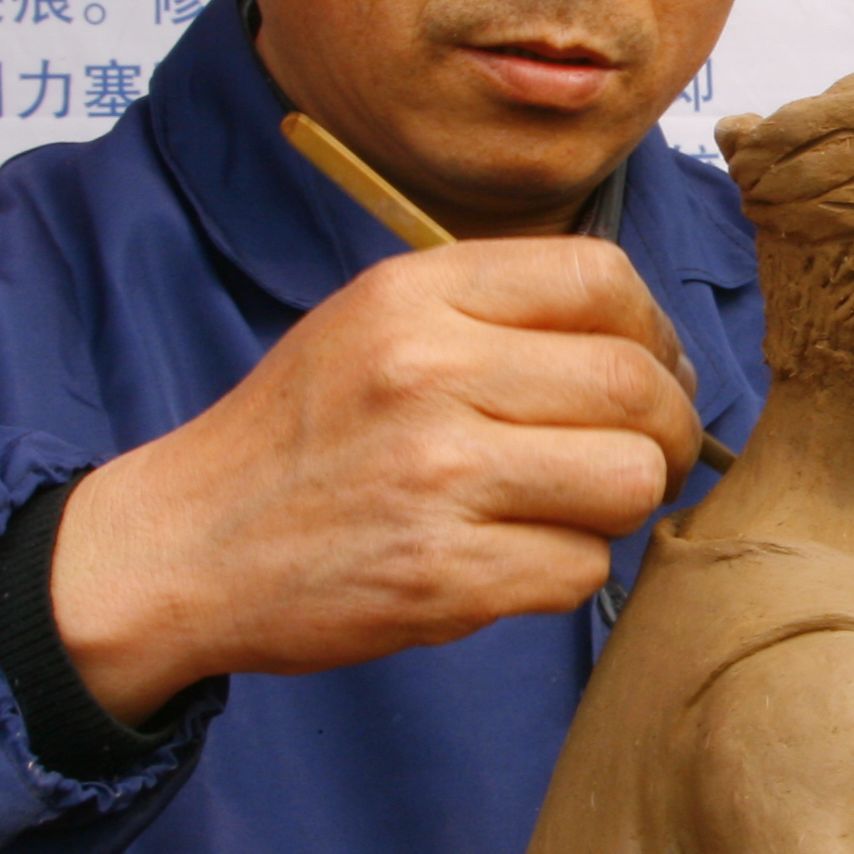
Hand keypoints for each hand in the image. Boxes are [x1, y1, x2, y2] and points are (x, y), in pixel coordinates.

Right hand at [49, 239, 702, 717]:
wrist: (185, 545)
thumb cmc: (298, 437)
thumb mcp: (372, 324)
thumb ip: (493, 311)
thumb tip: (646, 343)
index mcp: (415, 294)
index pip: (602, 278)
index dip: (655, 332)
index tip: (653, 372)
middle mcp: (429, 373)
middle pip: (635, 385)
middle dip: (668, 431)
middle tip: (648, 458)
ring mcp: (437, 477)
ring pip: (628, 480)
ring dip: (622, 506)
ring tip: (570, 509)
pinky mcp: (443, 576)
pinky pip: (580, 568)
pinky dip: (566, 572)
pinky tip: (511, 561)